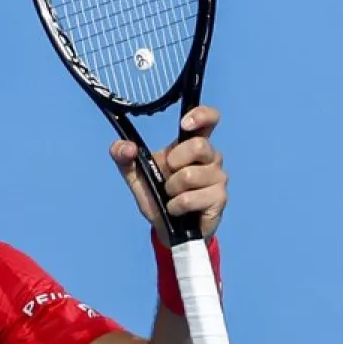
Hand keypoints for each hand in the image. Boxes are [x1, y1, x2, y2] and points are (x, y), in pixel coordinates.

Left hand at [110, 106, 227, 243]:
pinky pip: (189, 199)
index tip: (184, 124)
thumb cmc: (157, 194)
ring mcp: (218, 178)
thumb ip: (123, 155)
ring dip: (171, 189)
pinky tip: (176, 209)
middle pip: (198, 146)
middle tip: (167, 176)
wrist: (166, 227)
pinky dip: (174, 206)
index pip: (210, 119)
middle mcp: (211, 157)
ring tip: (171, 196)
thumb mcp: (134, 173)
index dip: (202, 115)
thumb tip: (126, 147)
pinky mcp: (219, 199)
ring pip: (189, 175)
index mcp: (192, 144)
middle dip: (174, 162)